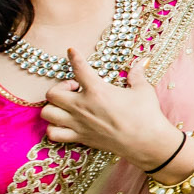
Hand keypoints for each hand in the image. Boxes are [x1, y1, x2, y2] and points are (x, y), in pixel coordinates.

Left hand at [41, 51, 183, 167]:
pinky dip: (53, 127)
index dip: (73, 57)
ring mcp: (78, 123)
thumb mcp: (143, 90)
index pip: (79, 68)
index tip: (71, 51)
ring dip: (53, 106)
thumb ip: (137, 75)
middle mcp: (82, 106)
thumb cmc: (146, 115)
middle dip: (60, 87)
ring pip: (47, 113)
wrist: (146, 141)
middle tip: (75, 88)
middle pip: (52, 93)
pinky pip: (53, 134)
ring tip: (67, 105)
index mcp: (97, 90)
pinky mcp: (79, 137)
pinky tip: (64, 123)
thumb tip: (142, 62)